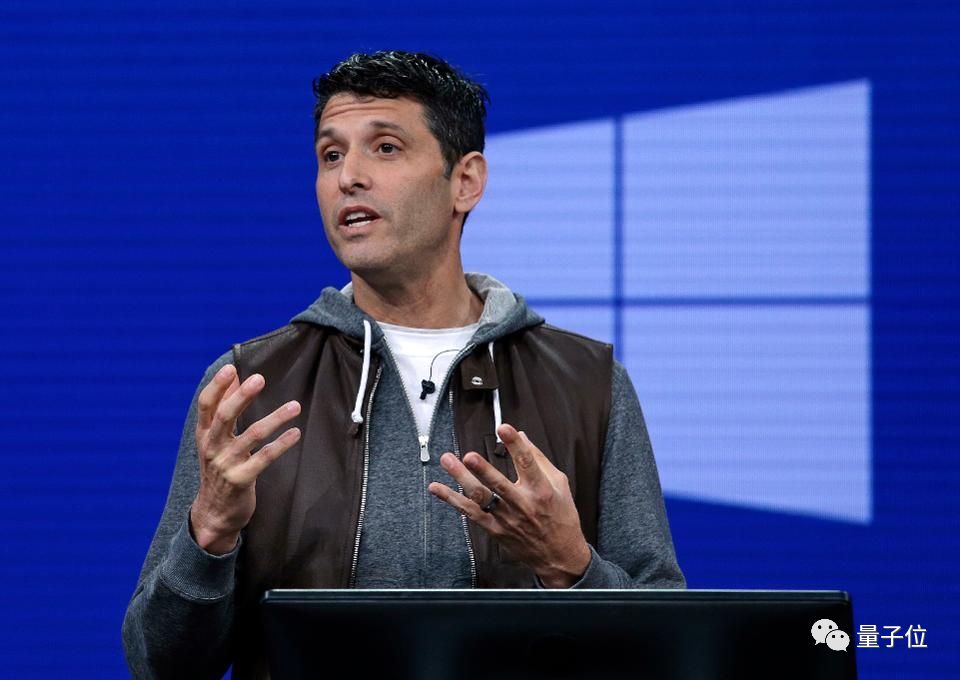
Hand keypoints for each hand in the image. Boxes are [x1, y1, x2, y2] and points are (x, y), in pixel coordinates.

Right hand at [189, 364, 300, 554]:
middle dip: (242, 396)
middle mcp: (212, 447)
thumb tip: (233, 376)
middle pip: (225, 416)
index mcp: (204, 434)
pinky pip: (265, 458)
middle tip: (260, 378)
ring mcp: (226, 464)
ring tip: (295, 406)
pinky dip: (281, 444)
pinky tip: (295, 432)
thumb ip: (224, 407)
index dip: (217, 386)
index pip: (206, 405)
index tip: (232, 368)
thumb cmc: (219, 469)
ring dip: (275, 418)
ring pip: (252, 435)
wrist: (214, 514)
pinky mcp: (241, 479)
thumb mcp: (215, 439)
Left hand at [428, 423, 590, 587]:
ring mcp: (506, 518)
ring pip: (480, 497)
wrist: (559, 556)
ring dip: (461, 479)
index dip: (515, 445)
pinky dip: (452, 500)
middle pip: (499, 485)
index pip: (528, 463)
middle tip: (469, 456)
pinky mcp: (495, 529)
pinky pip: (470, 513)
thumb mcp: (559, 484)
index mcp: (541, 490)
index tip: (505, 428)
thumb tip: (522, 435)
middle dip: (483, 470)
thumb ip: (539, 459)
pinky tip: (437, 488)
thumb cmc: (562, 517)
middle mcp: (523, 504)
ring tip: (448, 461)